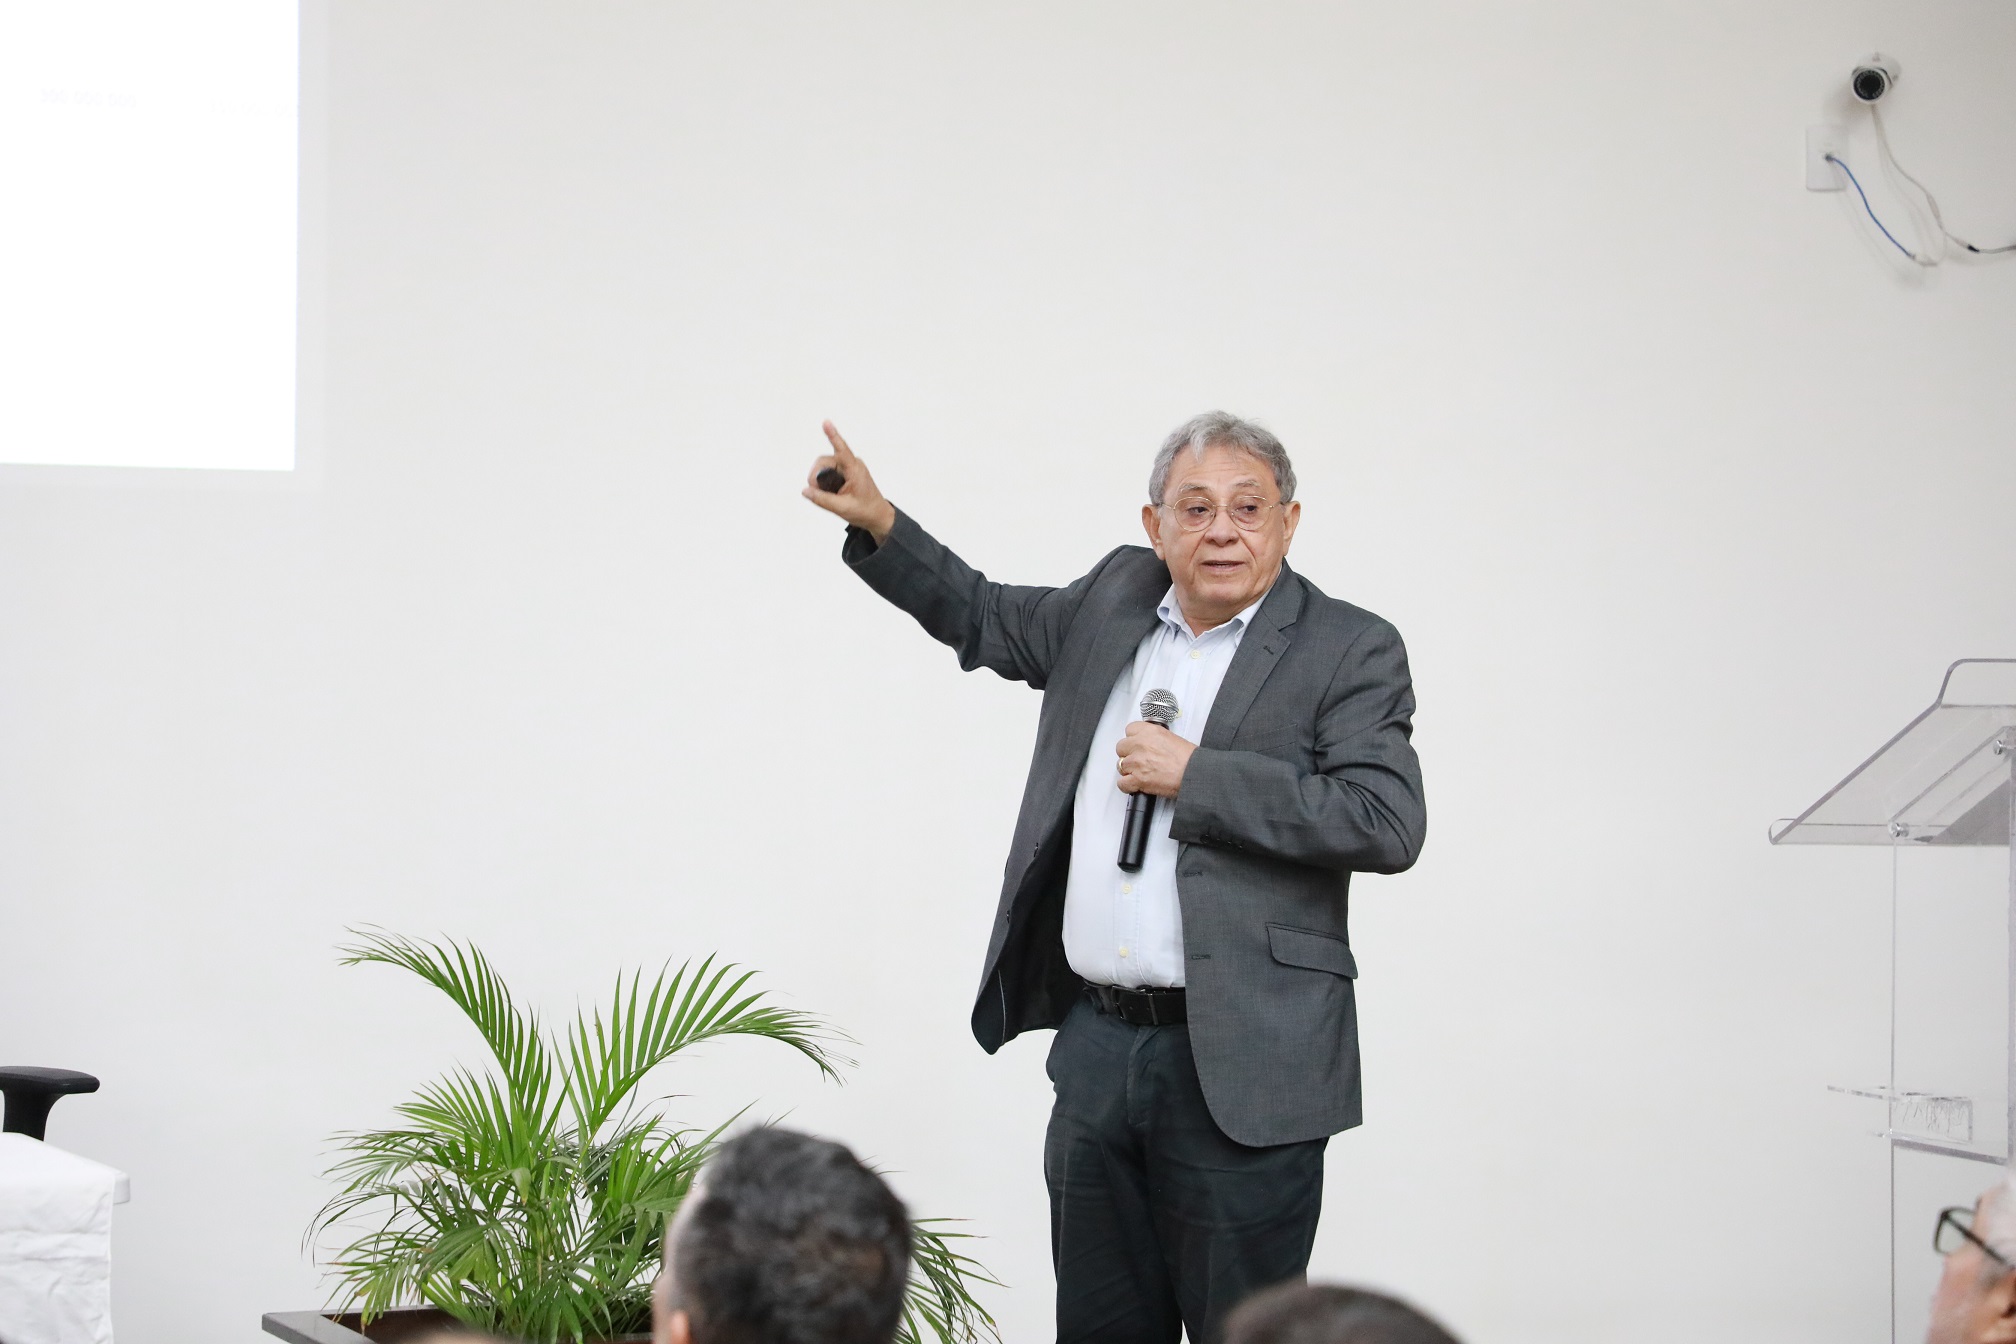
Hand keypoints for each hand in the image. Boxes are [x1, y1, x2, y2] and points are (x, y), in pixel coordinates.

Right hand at [803, 421, 896, 543]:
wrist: (877, 515)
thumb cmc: (864, 511)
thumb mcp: (842, 508)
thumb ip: (822, 499)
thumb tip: (805, 490)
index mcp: (855, 470)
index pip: (842, 450)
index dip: (833, 435)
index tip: (826, 422)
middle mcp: (852, 464)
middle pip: (825, 461)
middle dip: (816, 475)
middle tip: (815, 492)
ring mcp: (850, 466)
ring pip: (825, 465)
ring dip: (819, 478)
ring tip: (824, 494)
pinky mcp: (847, 470)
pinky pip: (829, 469)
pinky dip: (824, 479)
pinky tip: (827, 491)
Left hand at [1115, 722, 1194, 798]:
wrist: (1194, 773)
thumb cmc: (1188, 759)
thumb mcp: (1171, 737)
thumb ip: (1154, 738)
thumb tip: (1148, 744)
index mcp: (1149, 732)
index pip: (1129, 730)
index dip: (1132, 739)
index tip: (1136, 744)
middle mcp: (1140, 744)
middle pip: (1121, 747)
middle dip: (1128, 754)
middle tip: (1139, 759)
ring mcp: (1137, 762)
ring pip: (1120, 765)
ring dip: (1128, 770)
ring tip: (1140, 773)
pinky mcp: (1137, 779)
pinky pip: (1122, 783)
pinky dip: (1127, 786)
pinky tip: (1135, 784)